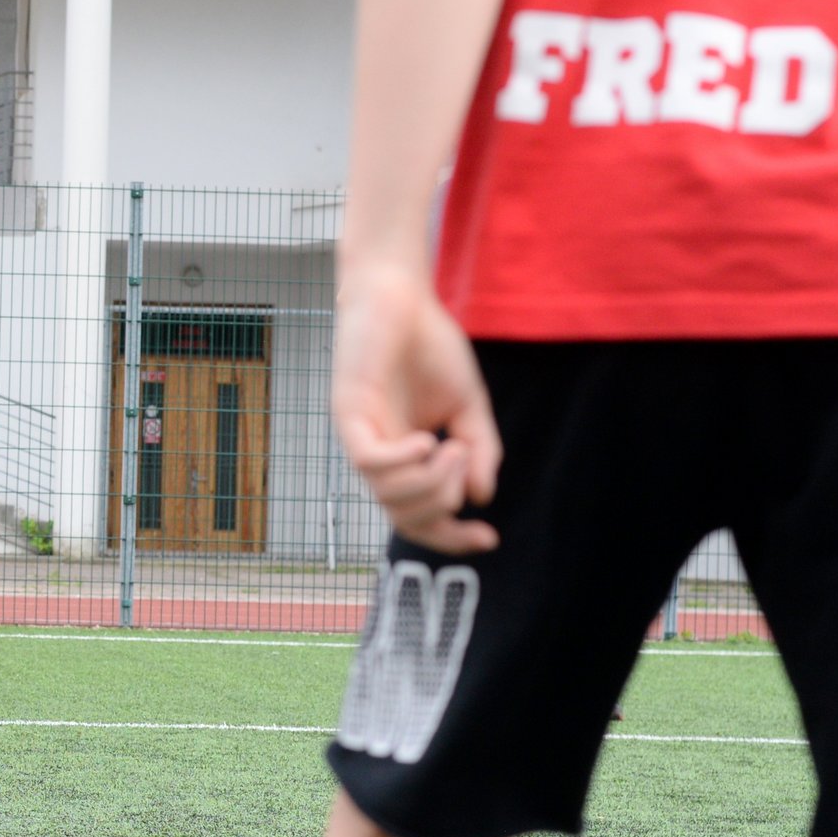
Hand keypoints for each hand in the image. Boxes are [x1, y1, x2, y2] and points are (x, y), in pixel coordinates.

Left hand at [332, 270, 501, 553]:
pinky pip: (370, 461)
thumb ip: (480, 450)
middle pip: (405, 518)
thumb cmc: (429, 347)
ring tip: (451, 445)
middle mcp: (380, 456)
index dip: (452, 538)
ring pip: (390, 495)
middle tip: (465, 459)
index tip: (489, 539)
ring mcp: (362, 436)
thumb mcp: (469, 405)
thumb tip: (482, 497)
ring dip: (431, 482)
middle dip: (444, 508)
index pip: (421, 518)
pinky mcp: (348, 414)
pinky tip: (426, 441)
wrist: (400, 297)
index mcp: (406, 459)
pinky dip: (402, 462)